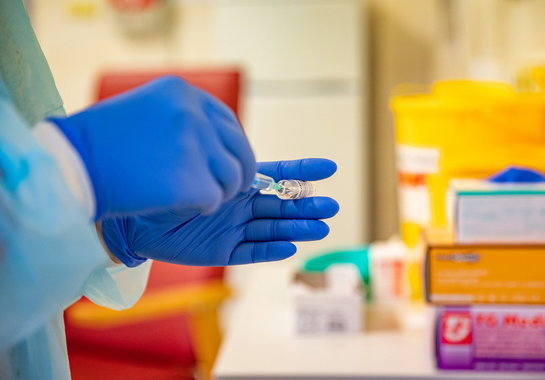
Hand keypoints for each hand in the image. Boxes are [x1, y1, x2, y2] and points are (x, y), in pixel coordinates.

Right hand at [49, 76, 254, 218]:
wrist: (69, 167)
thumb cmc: (99, 144)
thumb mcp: (143, 112)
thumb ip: (180, 119)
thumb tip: (213, 140)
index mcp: (183, 92)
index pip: (228, 121)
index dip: (233, 146)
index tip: (230, 162)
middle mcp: (194, 114)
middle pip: (238, 149)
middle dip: (238, 172)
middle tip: (229, 188)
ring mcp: (195, 146)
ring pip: (232, 177)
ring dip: (219, 191)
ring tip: (194, 197)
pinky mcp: (192, 180)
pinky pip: (214, 199)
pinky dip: (203, 206)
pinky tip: (181, 205)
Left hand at [101, 159, 338, 266]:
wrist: (132, 212)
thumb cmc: (163, 182)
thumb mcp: (195, 166)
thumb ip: (223, 166)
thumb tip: (249, 162)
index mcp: (239, 181)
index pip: (278, 175)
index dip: (303, 171)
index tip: (329, 168)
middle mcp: (241, 204)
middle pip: (282, 205)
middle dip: (307, 206)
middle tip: (331, 207)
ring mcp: (233, 228)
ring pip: (272, 229)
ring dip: (296, 229)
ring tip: (321, 228)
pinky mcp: (221, 251)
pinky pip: (250, 252)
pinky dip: (269, 251)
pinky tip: (289, 248)